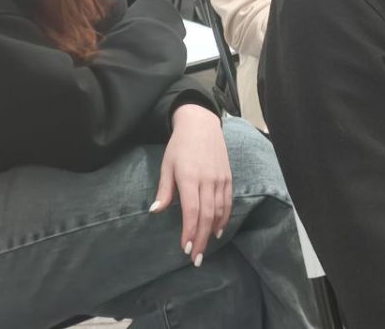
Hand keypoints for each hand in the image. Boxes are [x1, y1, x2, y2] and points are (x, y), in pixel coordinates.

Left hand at [150, 104, 231, 266]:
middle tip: (195, 259)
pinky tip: (217, 230)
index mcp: (190, 177)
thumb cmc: (180, 146)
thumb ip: (165, 189)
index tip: (185, 248)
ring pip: (220, 211)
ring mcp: (220, 179)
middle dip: (200, 239)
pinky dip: (224, 218)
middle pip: (207, 215)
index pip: (192, 210)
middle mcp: (208, 180)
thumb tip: (156, 211)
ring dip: (212, 231)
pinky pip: (228, 202)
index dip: (189, 231)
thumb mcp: (167, 165)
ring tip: (204, 248)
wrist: (202, 124)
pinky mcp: (228, 177)